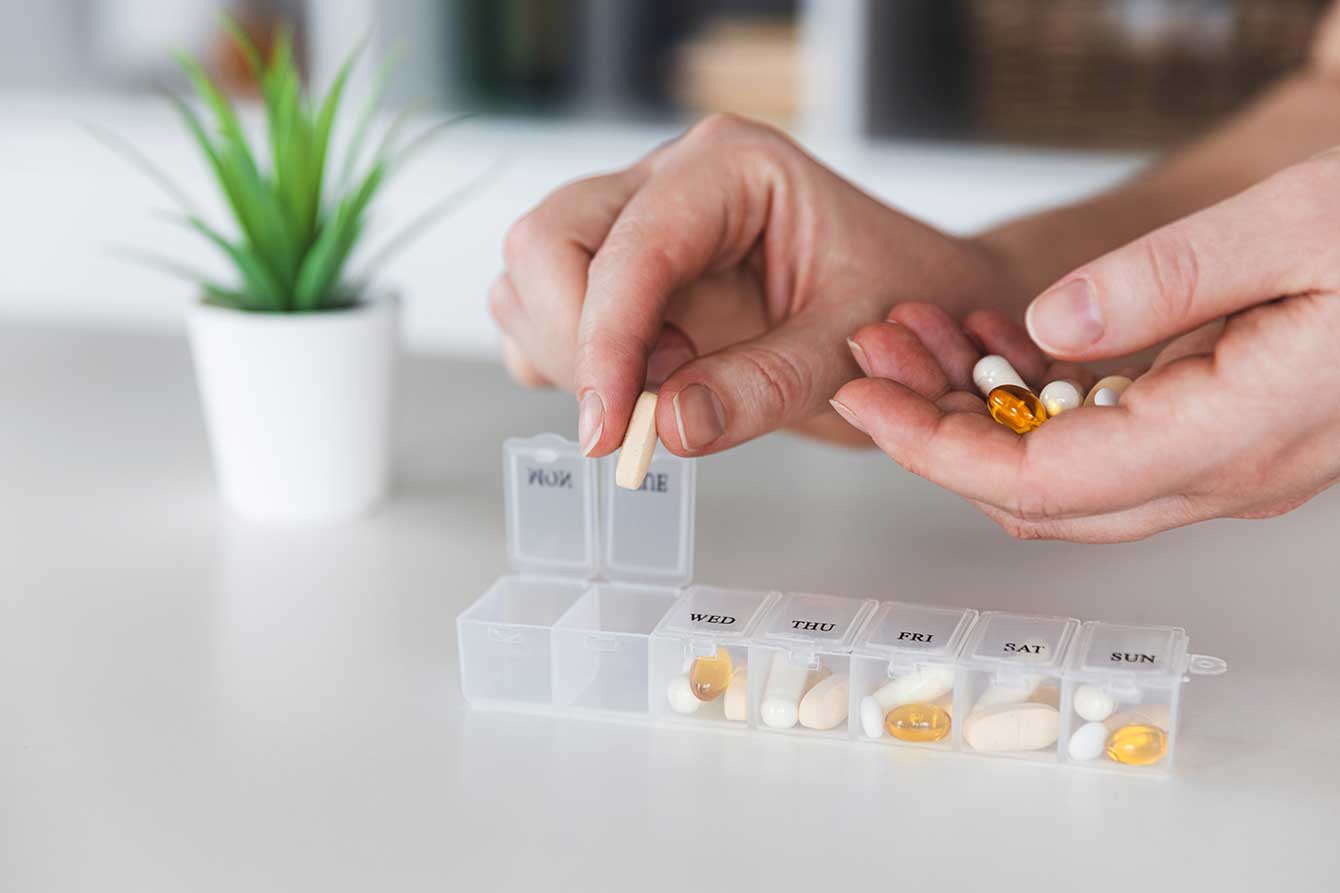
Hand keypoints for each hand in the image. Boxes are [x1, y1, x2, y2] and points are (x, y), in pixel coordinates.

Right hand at [490, 114, 1015, 456]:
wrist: (922, 311)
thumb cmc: (904, 307)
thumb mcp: (854, 347)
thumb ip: (766, 385)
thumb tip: (669, 426)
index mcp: (730, 168)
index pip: (629, 246)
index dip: (606, 342)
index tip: (611, 432)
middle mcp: (667, 181)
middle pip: (546, 241)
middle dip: (573, 341)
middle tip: (637, 417)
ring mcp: (633, 224)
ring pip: (528, 277)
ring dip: (565, 355)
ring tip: (658, 397)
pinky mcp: (619, 276)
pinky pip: (541, 314)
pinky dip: (564, 365)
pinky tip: (638, 392)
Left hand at [833, 155, 1339, 541]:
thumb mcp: (1304, 225)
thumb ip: (1174, 278)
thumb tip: (1051, 323)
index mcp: (1236, 433)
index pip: (1043, 480)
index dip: (938, 450)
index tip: (868, 403)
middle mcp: (1225, 471)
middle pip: (1039, 495)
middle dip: (940, 437)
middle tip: (880, 363)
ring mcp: (1229, 462)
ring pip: (1066, 477)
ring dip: (982, 423)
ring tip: (922, 347)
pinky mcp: (1229, 434)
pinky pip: (1106, 446)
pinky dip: (1037, 410)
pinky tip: (1003, 349)